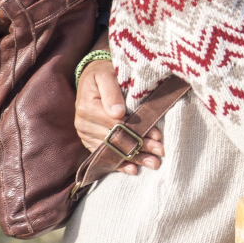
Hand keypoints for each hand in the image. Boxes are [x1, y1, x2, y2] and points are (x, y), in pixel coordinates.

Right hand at [74, 54, 163, 173]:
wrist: (92, 77)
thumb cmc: (104, 73)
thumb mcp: (106, 74)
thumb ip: (112, 91)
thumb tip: (117, 112)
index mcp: (87, 106)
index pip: (115, 123)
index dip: (136, 130)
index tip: (156, 135)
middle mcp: (83, 123)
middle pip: (115, 139)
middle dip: (139, 146)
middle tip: (160, 152)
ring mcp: (85, 134)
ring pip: (111, 150)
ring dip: (133, 157)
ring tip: (153, 162)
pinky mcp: (89, 140)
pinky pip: (103, 155)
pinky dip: (119, 163)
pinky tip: (133, 169)